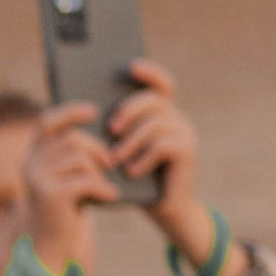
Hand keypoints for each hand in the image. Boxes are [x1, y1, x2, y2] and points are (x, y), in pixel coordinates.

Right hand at [22, 106, 112, 275]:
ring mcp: (37, 178)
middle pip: (73, 140)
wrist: (52, 244)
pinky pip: (85, 180)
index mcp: (34, 154)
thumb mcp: (70, 175)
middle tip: (111, 163)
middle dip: (98, 151)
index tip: (93, 111)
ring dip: (99, 172)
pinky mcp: (49, 195)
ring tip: (105, 185)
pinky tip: (111, 196)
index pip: (47, 121)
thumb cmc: (67, 205)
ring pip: (81, 159)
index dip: (70, 111)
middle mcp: (30, 163)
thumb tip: (106, 127)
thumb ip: (77, 153)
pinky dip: (103, 188)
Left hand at [107, 61, 238, 275]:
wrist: (164, 209)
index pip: (161, 83)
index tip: (131, 66)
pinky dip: (143, 159)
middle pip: (153, 100)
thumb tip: (87, 107)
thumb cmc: (136, 179)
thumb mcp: (122, 150)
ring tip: (115, 158)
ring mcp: (186, 134)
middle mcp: (177, 119)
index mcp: (161, 114)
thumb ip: (115, 130)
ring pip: (155, 124)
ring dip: (131, 141)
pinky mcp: (188, 152)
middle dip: (129, 110)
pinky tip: (132, 172)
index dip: (149, 72)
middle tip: (110, 128)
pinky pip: (163, 145)